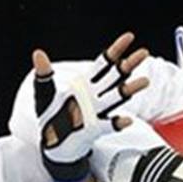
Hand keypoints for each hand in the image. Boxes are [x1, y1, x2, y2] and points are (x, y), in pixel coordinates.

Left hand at [34, 32, 150, 181]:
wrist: (51, 144)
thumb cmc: (51, 118)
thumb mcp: (44, 94)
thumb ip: (44, 74)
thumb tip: (38, 54)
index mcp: (84, 85)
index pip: (103, 64)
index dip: (115, 50)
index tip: (129, 37)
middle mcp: (94, 97)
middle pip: (115, 77)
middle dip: (128, 65)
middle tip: (143, 53)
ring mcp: (95, 112)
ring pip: (116, 98)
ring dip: (130, 90)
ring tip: (144, 81)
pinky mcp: (93, 130)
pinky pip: (107, 126)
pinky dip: (117, 123)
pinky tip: (126, 120)